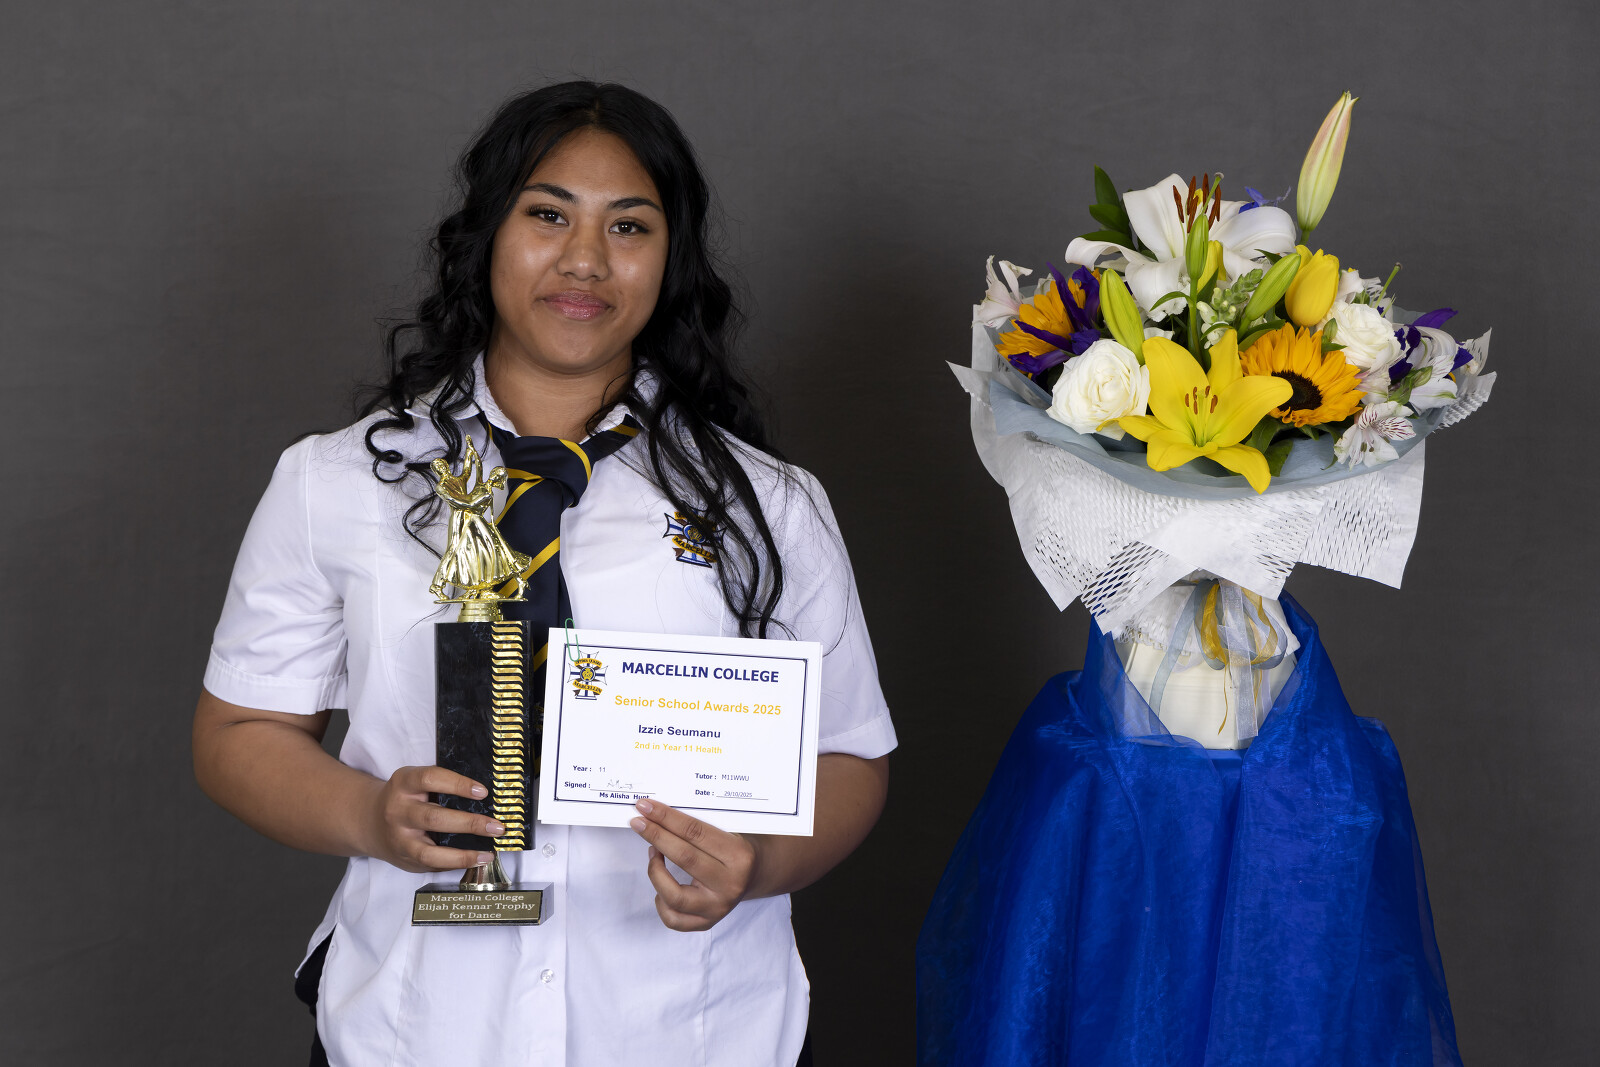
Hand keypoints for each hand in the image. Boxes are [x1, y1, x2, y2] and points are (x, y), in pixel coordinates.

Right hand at [362, 765, 502, 873]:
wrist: (370, 820)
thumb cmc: (407, 798)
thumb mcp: (416, 782)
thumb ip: (442, 786)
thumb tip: (486, 798)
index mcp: (404, 783)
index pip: (430, 779)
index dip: (458, 784)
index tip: (483, 792)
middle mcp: (398, 810)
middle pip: (433, 817)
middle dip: (469, 823)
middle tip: (496, 826)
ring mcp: (399, 838)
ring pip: (429, 851)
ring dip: (463, 853)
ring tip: (488, 852)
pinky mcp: (404, 858)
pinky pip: (431, 865)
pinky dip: (456, 864)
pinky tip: (476, 860)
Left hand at [630, 798, 758, 931]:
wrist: (756, 874)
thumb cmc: (737, 847)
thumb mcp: (729, 831)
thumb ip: (698, 827)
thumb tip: (658, 817)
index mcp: (739, 856)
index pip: (695, 833)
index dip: (667, 818)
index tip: (645, 807)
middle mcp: (730, 884)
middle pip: (684, 858)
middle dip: (656, 836)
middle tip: (638, 823)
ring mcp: (718, 908)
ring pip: (673, 895)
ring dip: (655, 871)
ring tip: (653, 853)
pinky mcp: (707, 922)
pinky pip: (673, 918)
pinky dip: (660, 900)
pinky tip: (661, 884)